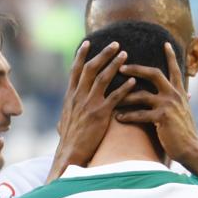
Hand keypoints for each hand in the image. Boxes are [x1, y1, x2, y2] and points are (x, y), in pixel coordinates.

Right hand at [48, 41, 135, 180]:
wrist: (69, 154)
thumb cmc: (69, 140)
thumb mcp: (64, 122)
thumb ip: (68, 113)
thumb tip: (64, 114)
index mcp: (70, 96)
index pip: (75, 70)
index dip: (81, 55)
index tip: (88, 43)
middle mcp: (78, 96)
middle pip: (90, 68)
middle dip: (103, 54)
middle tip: (115, 44)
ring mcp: (89, 104)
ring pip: (103, 78)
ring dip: (114, 64)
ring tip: (126, 55)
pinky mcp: (100, 114)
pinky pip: (114, 97)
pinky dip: (124, 88)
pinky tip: (133, 81)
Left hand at [114, 42, 197, 164]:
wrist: (191, 149)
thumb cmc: (184, 133)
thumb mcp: (185, 112)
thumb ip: (181, 101)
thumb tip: (186, 94)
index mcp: (179, 92)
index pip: (175, 69)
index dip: (170, 56)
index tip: (166, 43)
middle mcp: (174, 95)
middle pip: (154, 73)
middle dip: (136, 68)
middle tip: (121, 66)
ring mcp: (168, 105)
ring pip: (142, 94)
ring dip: (125, 96)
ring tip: (112, 98)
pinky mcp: (162, 118)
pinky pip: (140, 114)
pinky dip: (128, 116)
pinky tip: (118, 118)